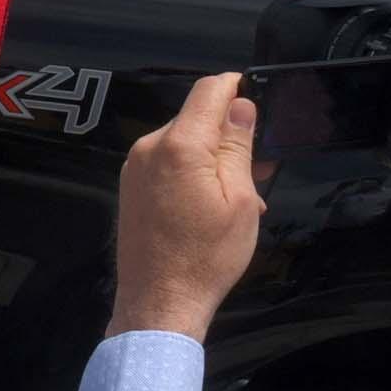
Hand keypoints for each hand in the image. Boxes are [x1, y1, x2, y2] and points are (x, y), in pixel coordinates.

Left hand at [112, 72, 265, 341]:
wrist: (159, 304)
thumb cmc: (206, 258)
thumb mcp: (240, 200)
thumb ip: (238, 147)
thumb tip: (242, 107)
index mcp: (180, 145)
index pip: (209, 90)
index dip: (237, 87)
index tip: (258, 98)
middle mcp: (150, 147)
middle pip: (195, 117)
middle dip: (228, 133)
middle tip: (259, 165)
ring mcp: (135, 167)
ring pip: (182, 141)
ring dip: (212, 157)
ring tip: (240, 194)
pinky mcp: (130, 187)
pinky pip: (167, 163)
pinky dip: (192, 172)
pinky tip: (212, 203)